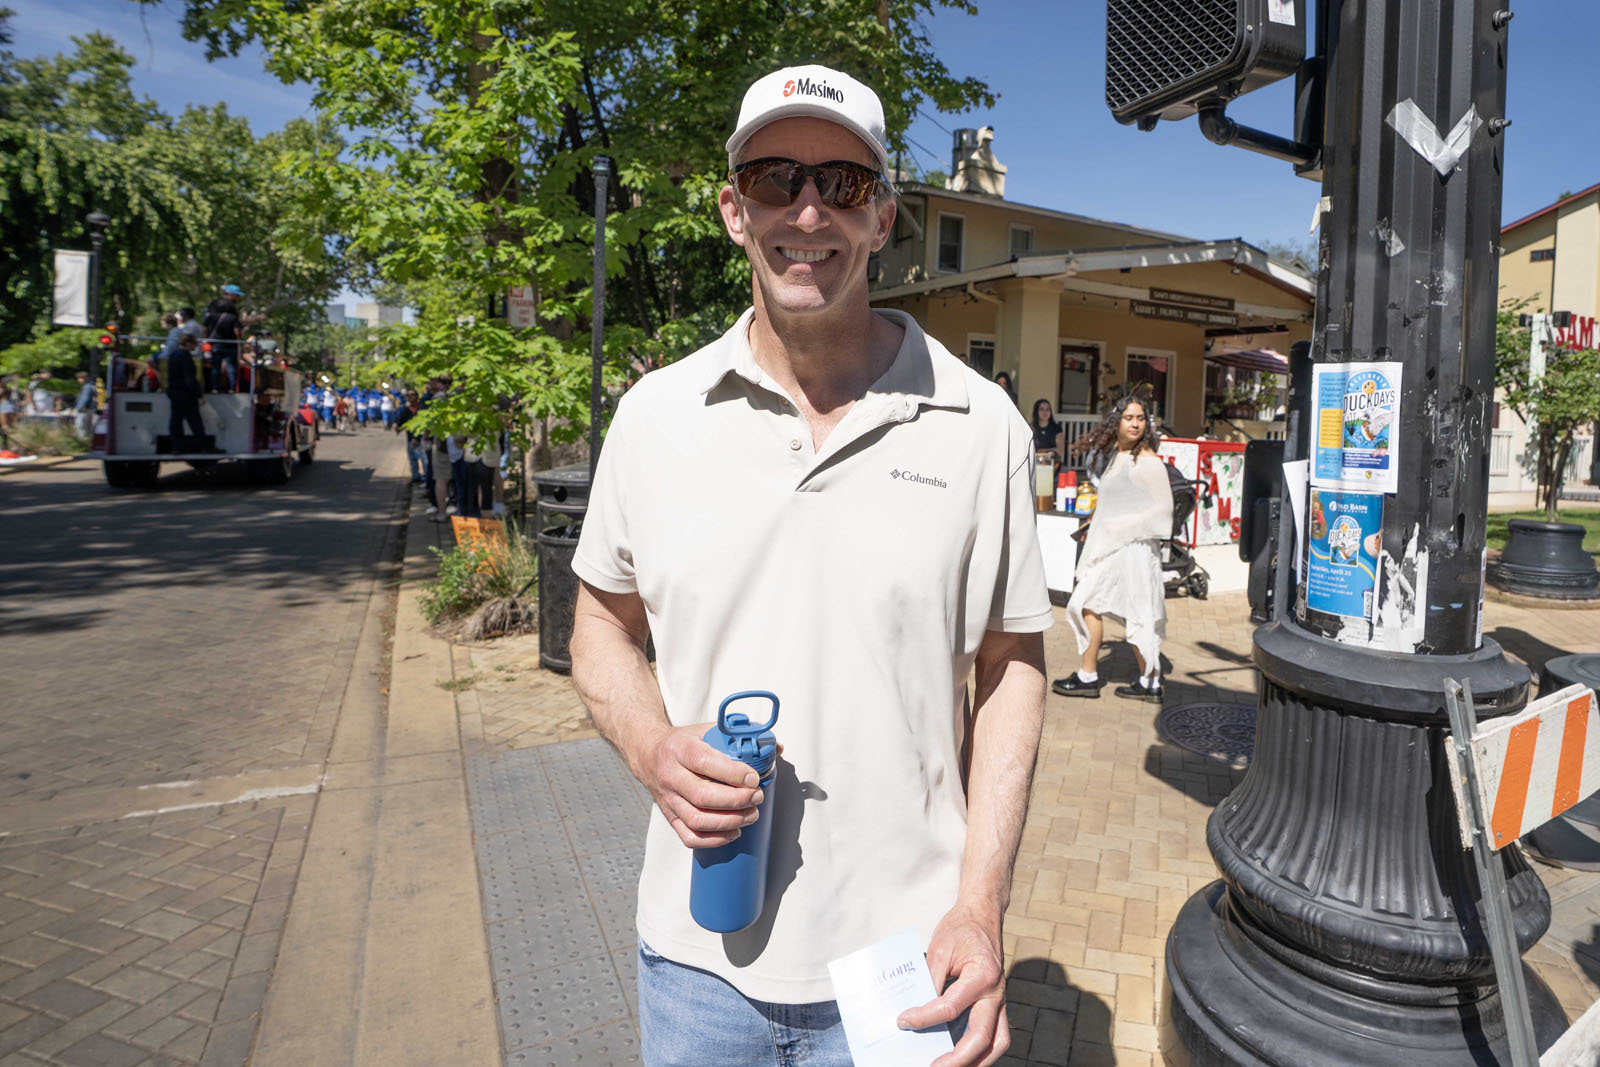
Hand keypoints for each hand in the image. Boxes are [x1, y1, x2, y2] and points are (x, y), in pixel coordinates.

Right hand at [637, 723, 764, 848]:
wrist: (649, 753)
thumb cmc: (683, 743)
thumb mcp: (707, 730)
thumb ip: (739, 738)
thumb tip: (774, 748)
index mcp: (680, 749)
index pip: (705, 762)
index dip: (732, 773)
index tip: (753, 778)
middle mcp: (671, 775)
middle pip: (703, 795)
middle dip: (737, 800)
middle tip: (757, 797)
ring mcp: (668, 799)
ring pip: (698, 819)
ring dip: (730, 821)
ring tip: (751, 814)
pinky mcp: (669, 816)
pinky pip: (689, 837)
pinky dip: (714, 840)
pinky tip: (733, 831)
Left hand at [897, 902, 1008, 1066]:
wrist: (983, 915)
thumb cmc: (961, 929)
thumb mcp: (940, 947)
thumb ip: (930, 979)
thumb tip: (914, 1010)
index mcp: (982, 974)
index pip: (950, 1006)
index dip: (924, 1017)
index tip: (902, 1021)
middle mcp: (996, 992)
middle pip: (982, 1036)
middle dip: (956, 1058)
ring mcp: (1000, 1001)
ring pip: (997, 1043)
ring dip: (976, 1061)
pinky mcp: (997, 1005)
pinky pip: (996, 1035)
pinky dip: (982, 1052)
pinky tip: (961, 1058)